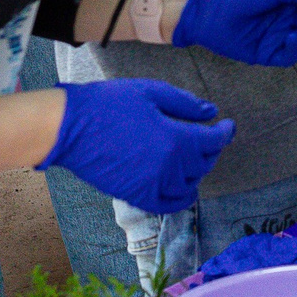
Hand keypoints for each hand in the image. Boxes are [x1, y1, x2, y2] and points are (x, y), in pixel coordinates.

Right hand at [42, 80, 230, 213]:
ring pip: (189, 185)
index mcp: (175, 139)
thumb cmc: (108, 104)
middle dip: (210, 150)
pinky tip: (183, 188)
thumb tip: (211, 113)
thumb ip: (185, 104)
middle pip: (203, 163)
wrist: (70, 128)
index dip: (225, 133)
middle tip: (207, 138)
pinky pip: (168, 204)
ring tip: (192, 159)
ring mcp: (152, 184)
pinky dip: (180, 198)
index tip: (227, 126)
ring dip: (196, 172)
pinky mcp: (136, 195)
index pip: (213, 141)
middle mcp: (169, 167)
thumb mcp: (151, 92)